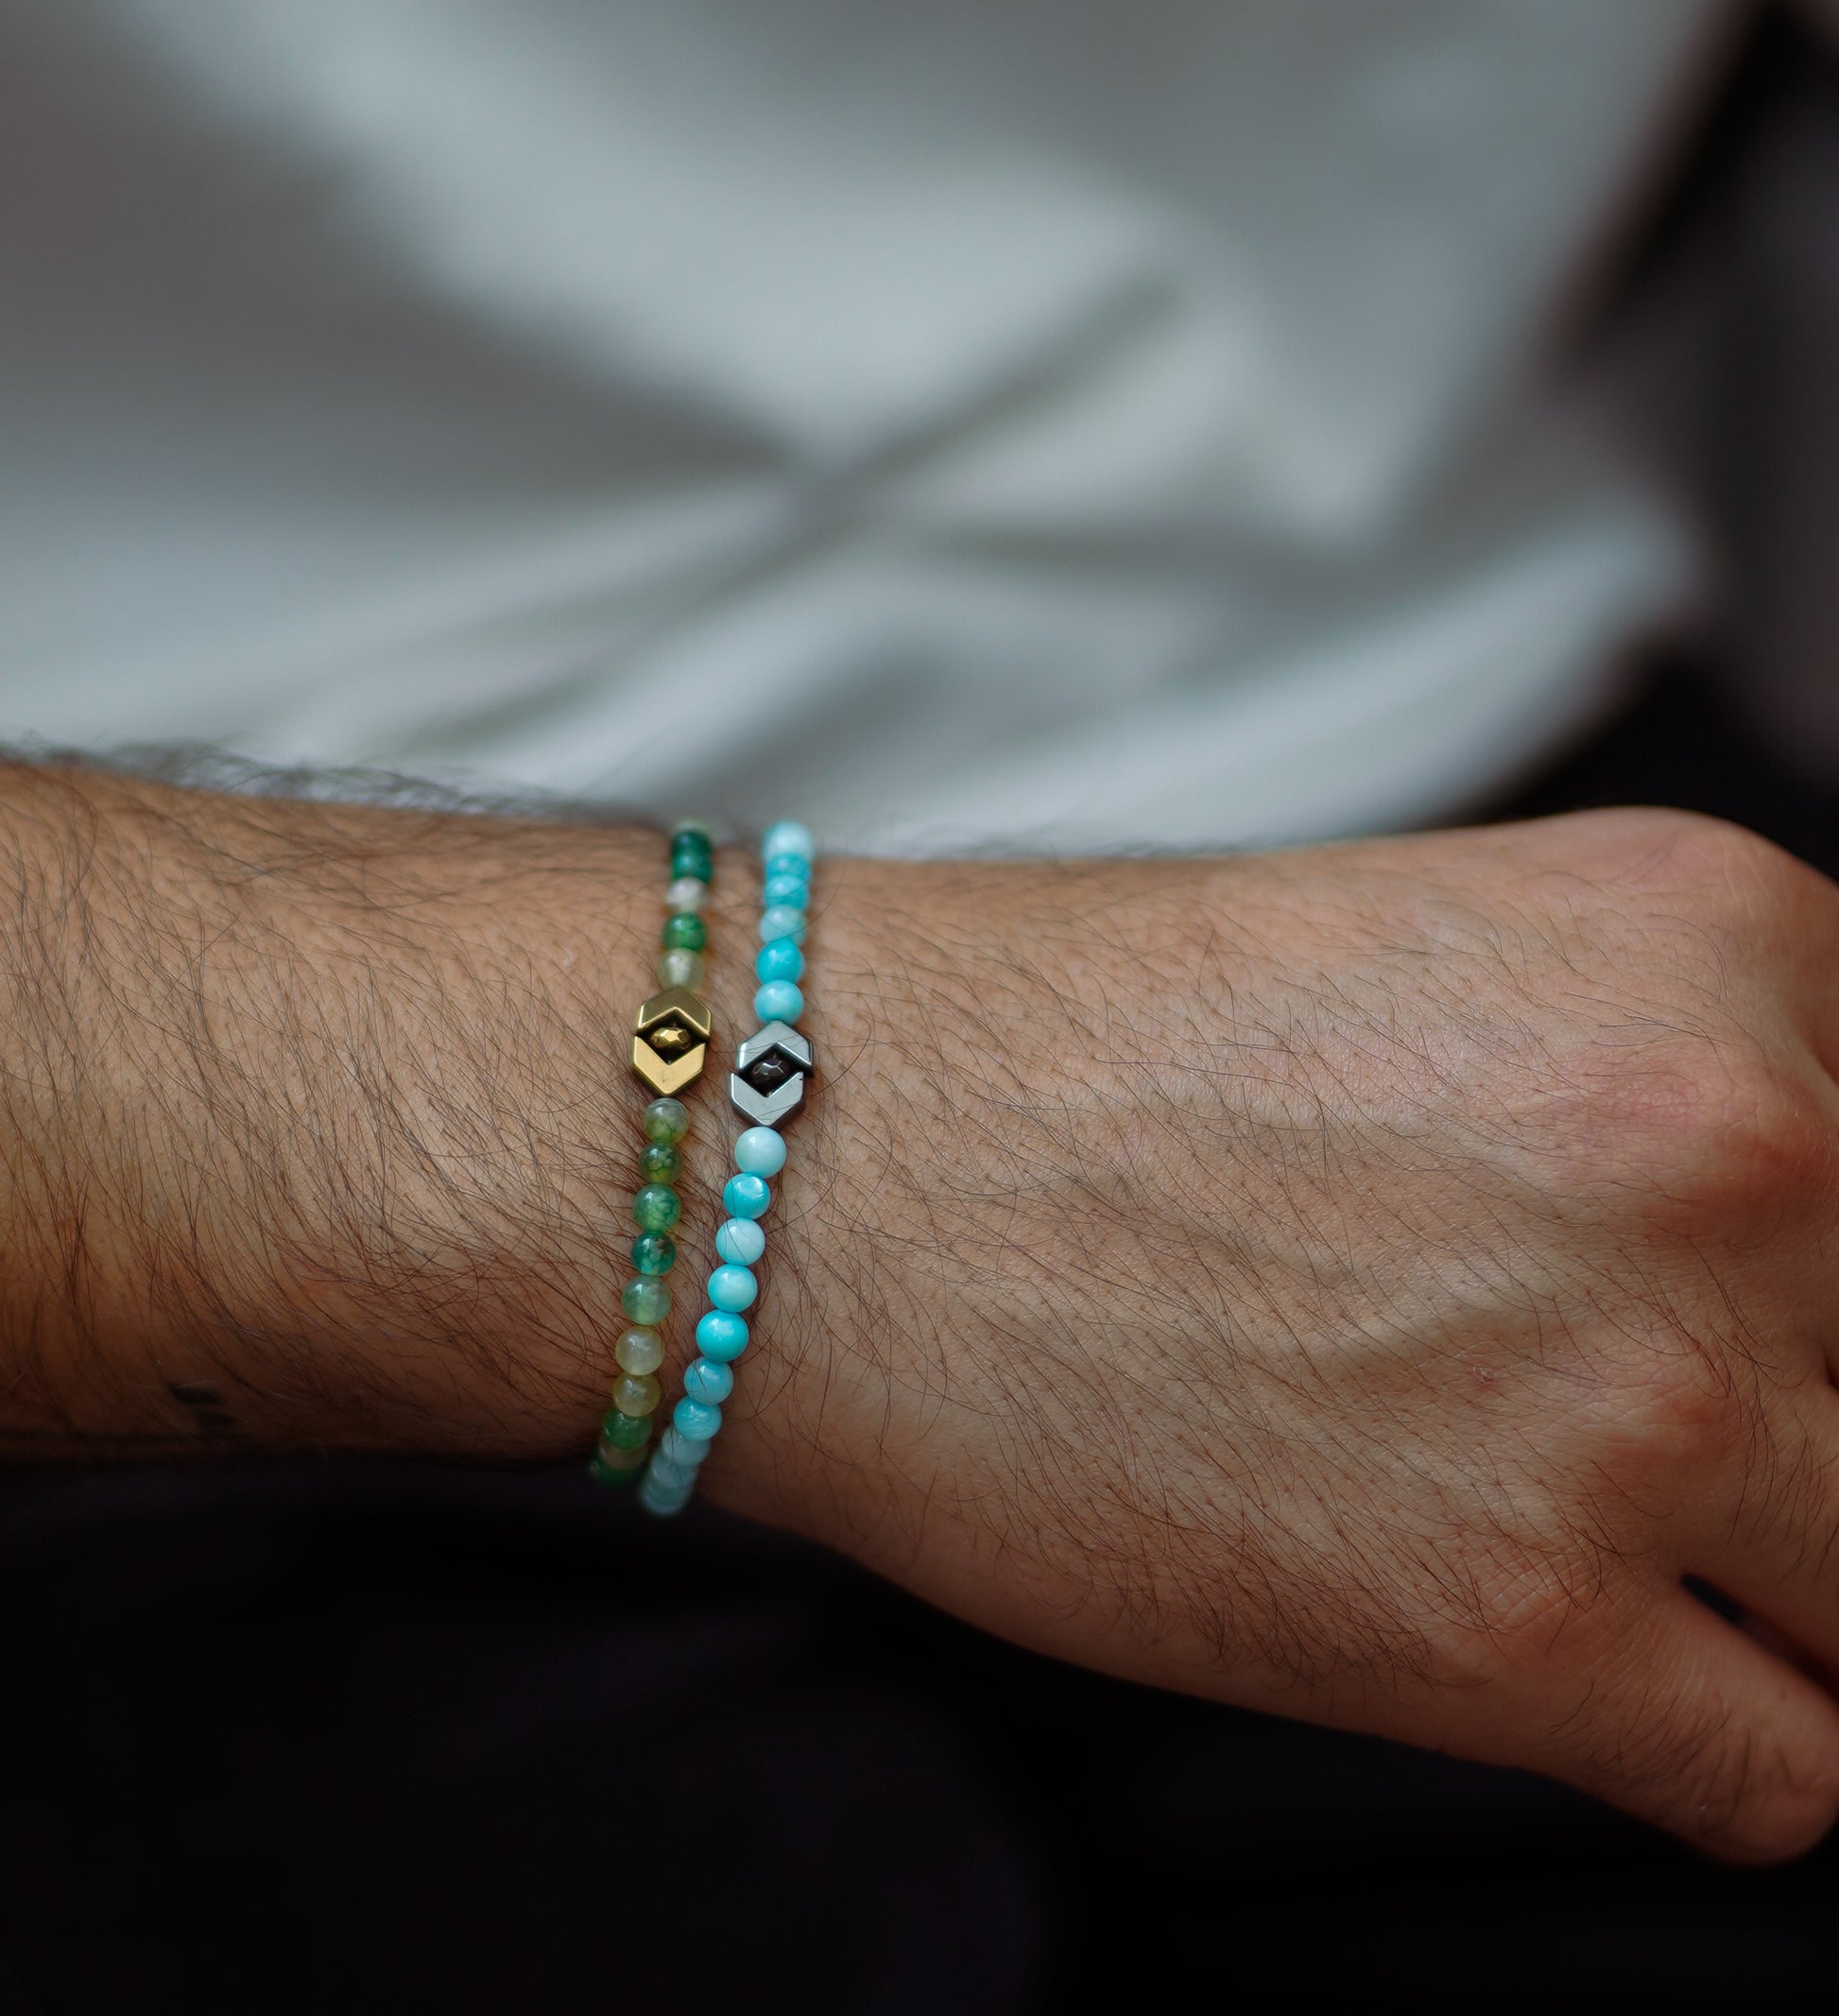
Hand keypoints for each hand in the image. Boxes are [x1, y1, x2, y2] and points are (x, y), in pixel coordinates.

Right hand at [7, 772, 1836, 1857]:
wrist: (821, 1153)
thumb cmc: (1094, 1047)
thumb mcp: (1465, 959)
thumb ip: (1699, 1074)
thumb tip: (1836, 1261)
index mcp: (1728, 940)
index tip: (1795, 1340)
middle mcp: (1742, 1145)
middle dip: (1822, 1424)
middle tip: (1665, 1430)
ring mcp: (1644, 1394)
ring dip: (1785, 1596)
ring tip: (1614, 1549)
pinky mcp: (1517, 1627)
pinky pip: (1786, 1776)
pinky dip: (1707, 1740)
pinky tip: (1553, 1654)